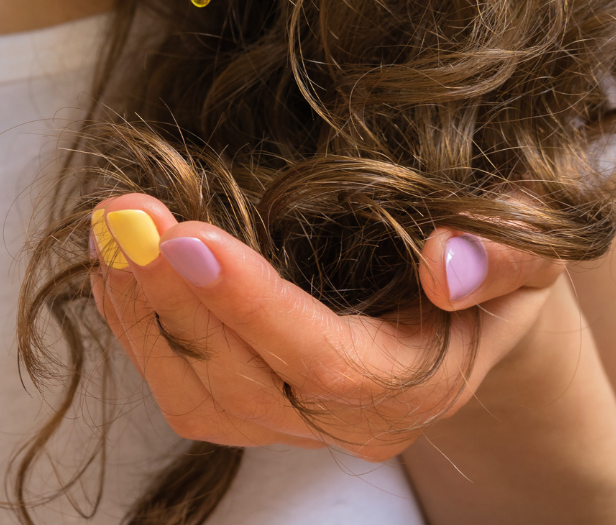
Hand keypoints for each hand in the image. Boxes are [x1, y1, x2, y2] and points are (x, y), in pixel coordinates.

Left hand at [90, 193, 562, 459]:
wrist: (461, 310)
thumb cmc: (489, 272)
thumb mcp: (527, 251)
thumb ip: (505, 258)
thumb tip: (443, 265)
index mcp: (415, 386)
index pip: (324, 364)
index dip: (250, 304)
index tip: (188, 236)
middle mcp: (345, 424)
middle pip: (243, 380)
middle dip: (172, 294)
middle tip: (127, 214)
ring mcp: (288, 424)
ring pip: (195, 393)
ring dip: (140, 309)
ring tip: (110, 230)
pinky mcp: (245, 409)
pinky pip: (176, 385)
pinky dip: (133, 325)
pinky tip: (113, 267)